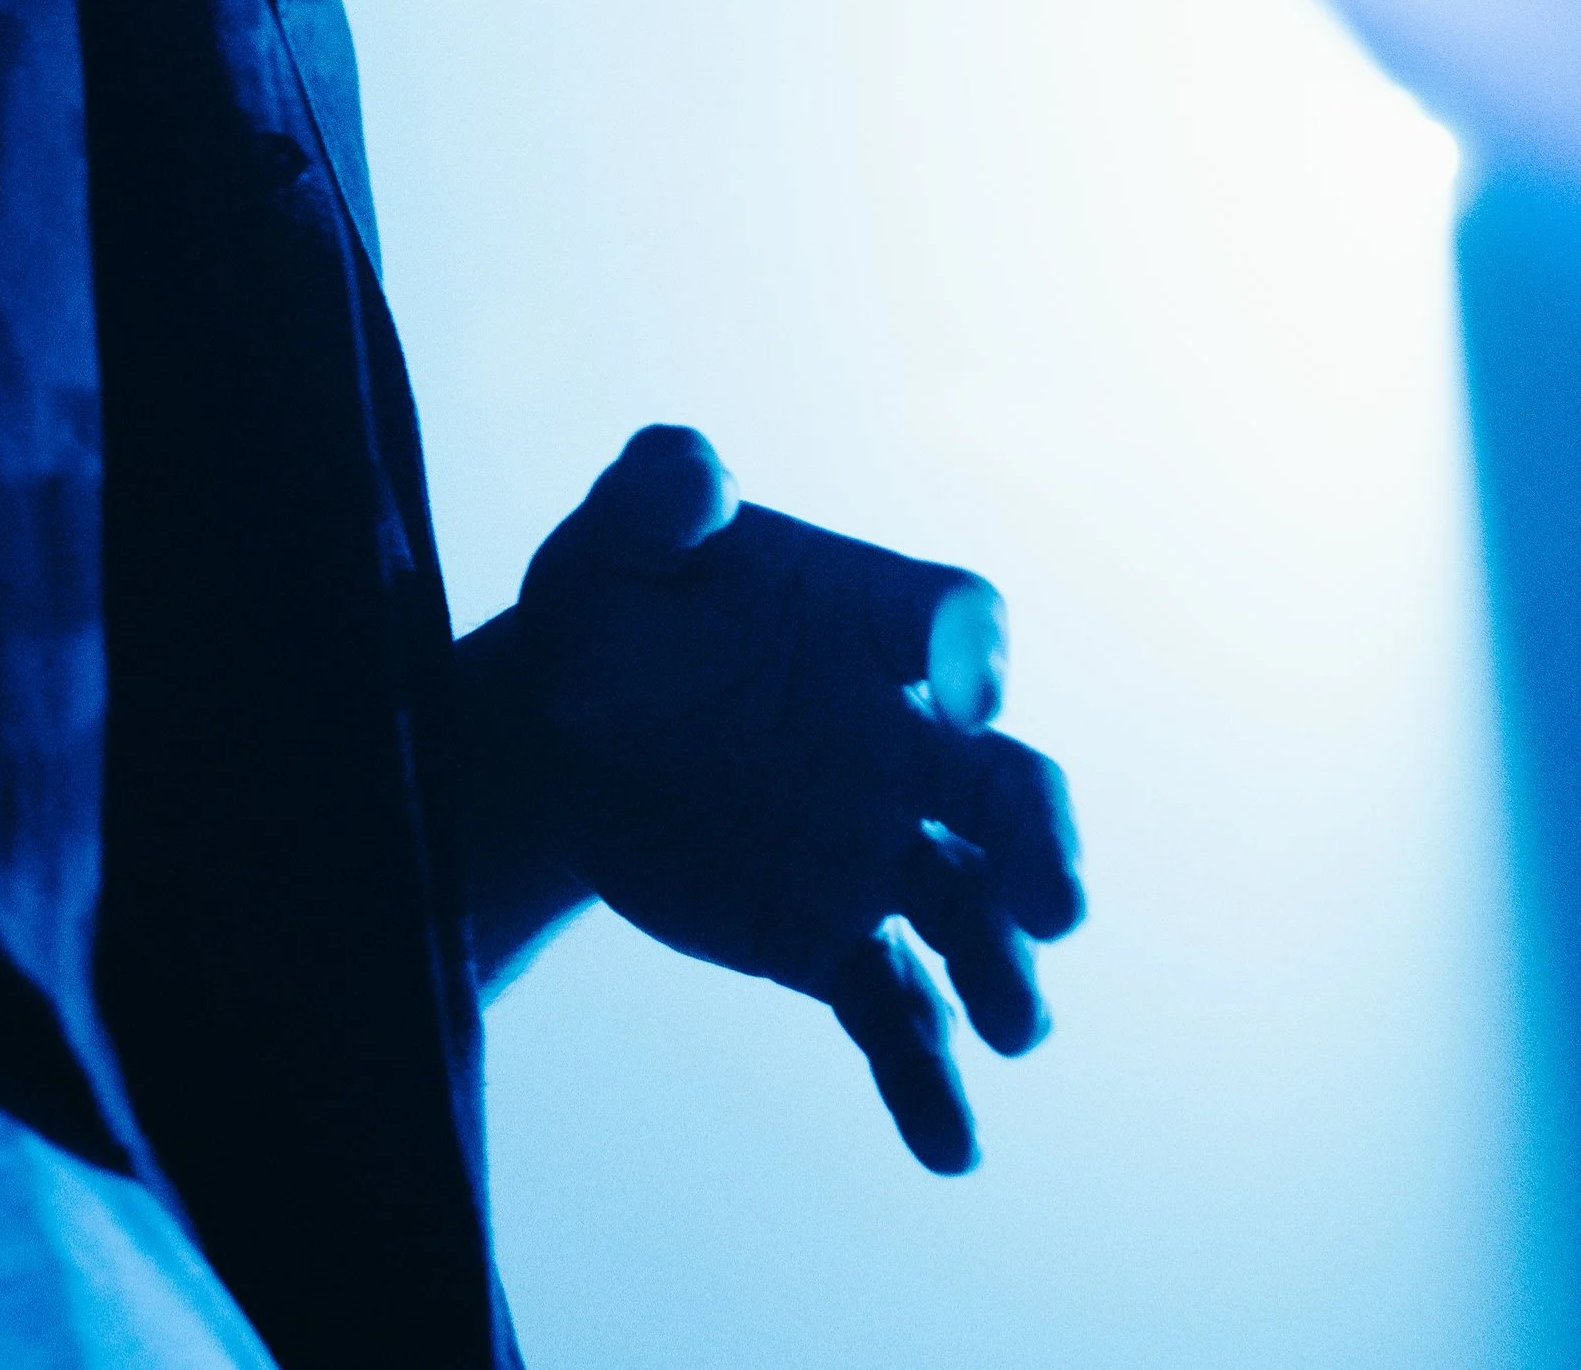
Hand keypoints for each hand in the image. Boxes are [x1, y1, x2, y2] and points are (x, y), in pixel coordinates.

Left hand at [487, 424, 1084, 1172]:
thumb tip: (692, 470)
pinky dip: (924, 1077)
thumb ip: (655, 490)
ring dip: (1003, 966)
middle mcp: (902, 737)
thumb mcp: (614, 538)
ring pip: (968, 909)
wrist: (559, 737)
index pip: (961, 623)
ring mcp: (874, 844)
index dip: (973, 653)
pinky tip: (949, 1145)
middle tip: (1056, 904)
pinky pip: (895, 1008)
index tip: (964, 692)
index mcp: (870, 622)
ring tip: (1015, 1026)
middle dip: (1041, 843)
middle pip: (1009, 788)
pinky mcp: (829, 936)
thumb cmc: (611, 611)